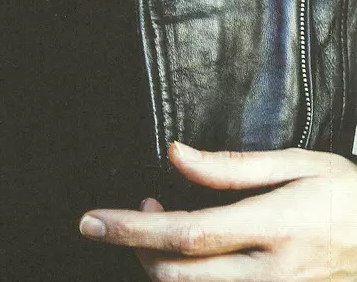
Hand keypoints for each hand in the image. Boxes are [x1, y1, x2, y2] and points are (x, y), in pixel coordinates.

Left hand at [79, 143, 356, 280]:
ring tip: (160, 222)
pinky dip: (184, 274)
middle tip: (132, 212)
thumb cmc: (345, 194)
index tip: (92, 221)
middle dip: (136, 246)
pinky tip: (186, 249)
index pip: (186, 233)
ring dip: (158, 260)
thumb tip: (174, 155)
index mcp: (274, 228)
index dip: (132, 229)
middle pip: (178, 274)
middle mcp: (270, 273)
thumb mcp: (296, 165)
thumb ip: (229, 167)